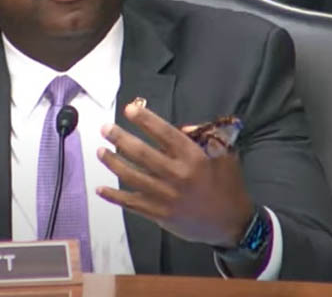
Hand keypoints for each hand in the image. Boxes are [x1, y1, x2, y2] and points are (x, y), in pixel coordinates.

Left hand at [96, 101, 254, 247]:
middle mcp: (177, 175)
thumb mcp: (225, 156)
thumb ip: (205, 139)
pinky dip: (114, 196)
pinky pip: (132, 203)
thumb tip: (183, 127)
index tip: (129, 109)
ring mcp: (166, 196)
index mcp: (193, 158)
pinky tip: (101, 189)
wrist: (232, 223)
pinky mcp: (159, 214)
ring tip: (100, 151)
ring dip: (113, 162)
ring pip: (132, 177)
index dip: (146, 120)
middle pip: (142, 153)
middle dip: (120, 138)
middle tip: (106, 128)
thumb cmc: (228, 185)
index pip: (165, 134)